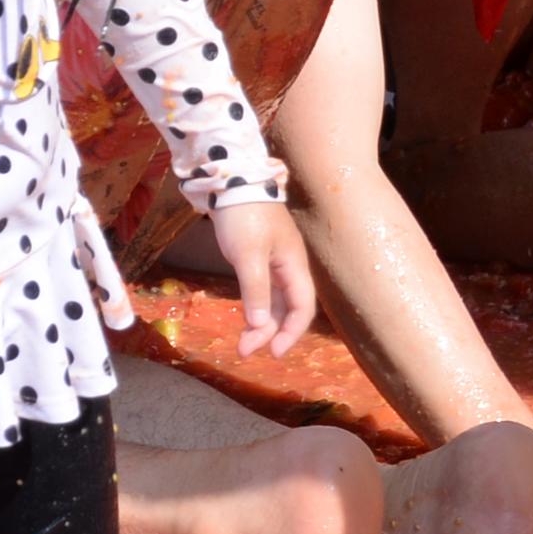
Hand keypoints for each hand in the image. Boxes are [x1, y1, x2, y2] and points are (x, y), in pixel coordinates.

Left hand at [210, 199, 317, 356]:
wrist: (230, 181)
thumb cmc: (244, 216)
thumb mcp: (248, 255)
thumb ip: (256, 291)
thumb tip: (261, 326)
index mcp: (294, 265)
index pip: (302, 307)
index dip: (292, 332)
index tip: (272, 352)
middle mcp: (288, 266)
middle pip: (287, 309)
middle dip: (269, 332)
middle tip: (244, 351)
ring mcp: (274, 262)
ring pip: (274, 302)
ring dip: (260, 323)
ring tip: (241, 343)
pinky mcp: (258, 257)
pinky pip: (262, 291)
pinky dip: (255, 307)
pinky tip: (244, 319)